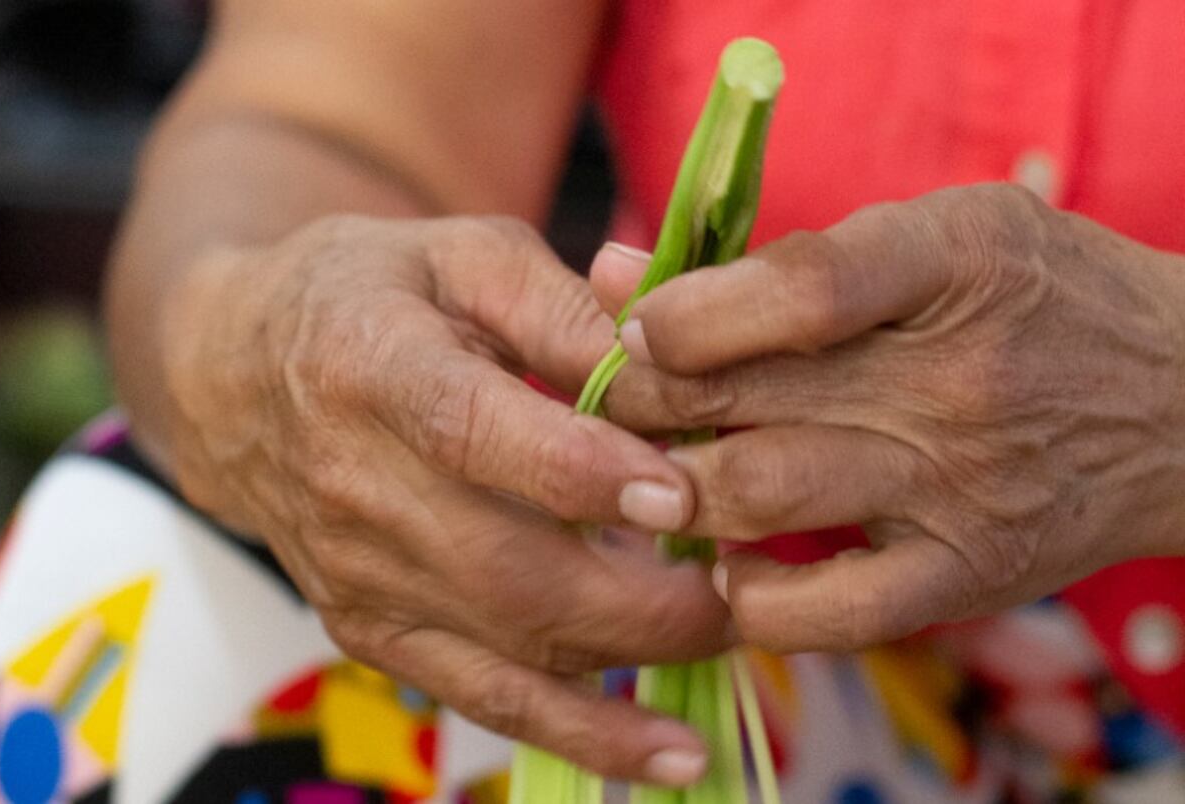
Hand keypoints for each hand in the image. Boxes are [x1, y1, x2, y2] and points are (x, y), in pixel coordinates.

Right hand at [159, 215, 728, 783]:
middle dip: (642, 596)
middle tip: (741, 581)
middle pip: (504, 571)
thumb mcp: (460, 256)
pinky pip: (482, 700)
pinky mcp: (371, 632)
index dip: (579, 471)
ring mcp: (359, 576)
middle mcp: (353, 487)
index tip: (680, 492)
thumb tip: (671, 354)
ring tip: (732, 641)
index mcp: (371, 368)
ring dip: (633, 665)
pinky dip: (580, 736)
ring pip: (508, 650)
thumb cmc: (368, 297)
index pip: (471, 433)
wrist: (238, 377)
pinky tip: (666, 758)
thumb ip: (562, 304)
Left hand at [591, 184, 1184, 653]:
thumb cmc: (1033, 299)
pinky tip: (728, 567)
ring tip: (645, 478)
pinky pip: (832, 612)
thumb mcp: (933, 235)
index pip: (794, 286)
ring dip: (673, 492)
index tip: (633, 329)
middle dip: (641, 405)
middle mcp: (956, 378)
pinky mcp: (968, 574)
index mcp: (951, 262)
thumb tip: (613, 271)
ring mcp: (961, 486)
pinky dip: (754, 599)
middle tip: (606, 408)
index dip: (684, 313)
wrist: (1184, 401)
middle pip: (747, 395)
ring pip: (760, 494)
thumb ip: (776, 258)